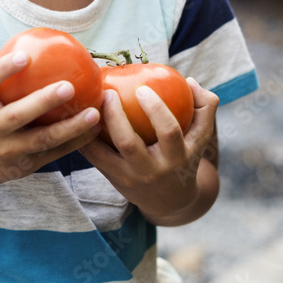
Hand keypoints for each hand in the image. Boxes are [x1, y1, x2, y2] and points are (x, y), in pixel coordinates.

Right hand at [0, 51, 101, 188]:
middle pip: (16, 116)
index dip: (3, 69)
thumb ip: (7, 79)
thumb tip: (42, 43)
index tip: (25, 55)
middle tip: (68, 86)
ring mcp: (7, 151)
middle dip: (42, 101)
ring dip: (71, 127)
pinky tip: (95, 129)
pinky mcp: (25, 166)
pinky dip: (76, 142)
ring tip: (94, 113)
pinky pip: (54, 154)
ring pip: (42, 139)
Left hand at [79, 77, 219, 224]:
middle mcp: (153, 170)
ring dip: (92, 129)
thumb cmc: (185, 156)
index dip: (155, 109)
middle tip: (107, 92)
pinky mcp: (114, 180)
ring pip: (105, 155)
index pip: (168, 131)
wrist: (172, 201)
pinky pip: (95, 158)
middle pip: (129, 143)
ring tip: (87, 104)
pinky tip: (78, 118)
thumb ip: (204, 107)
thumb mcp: (201, 137)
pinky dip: (84, 139)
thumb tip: (190, 81)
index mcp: (178, 156)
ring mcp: (131, 178)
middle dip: (115, 116)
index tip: (142, 89)